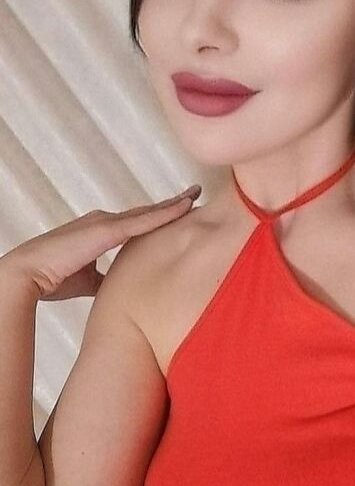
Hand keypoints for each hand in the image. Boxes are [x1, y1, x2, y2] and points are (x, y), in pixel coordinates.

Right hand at [1, 185, 201, 300]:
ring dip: (174, 204)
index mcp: (102, 232)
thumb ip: (107, 280)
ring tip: (196, 194)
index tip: (179, 211)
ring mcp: (107, 223)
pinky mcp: (108, 230)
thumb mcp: (88, 280)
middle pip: (147, 212)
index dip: (159, 216)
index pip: (137, 222)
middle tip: (194, 194)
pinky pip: (144, 220)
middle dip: (171, 205)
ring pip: (149, 212)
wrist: (28, 274)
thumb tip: (124, 290)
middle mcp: (106, 221)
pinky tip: (185, 207)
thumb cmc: (52, 277)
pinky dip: (166, 213)